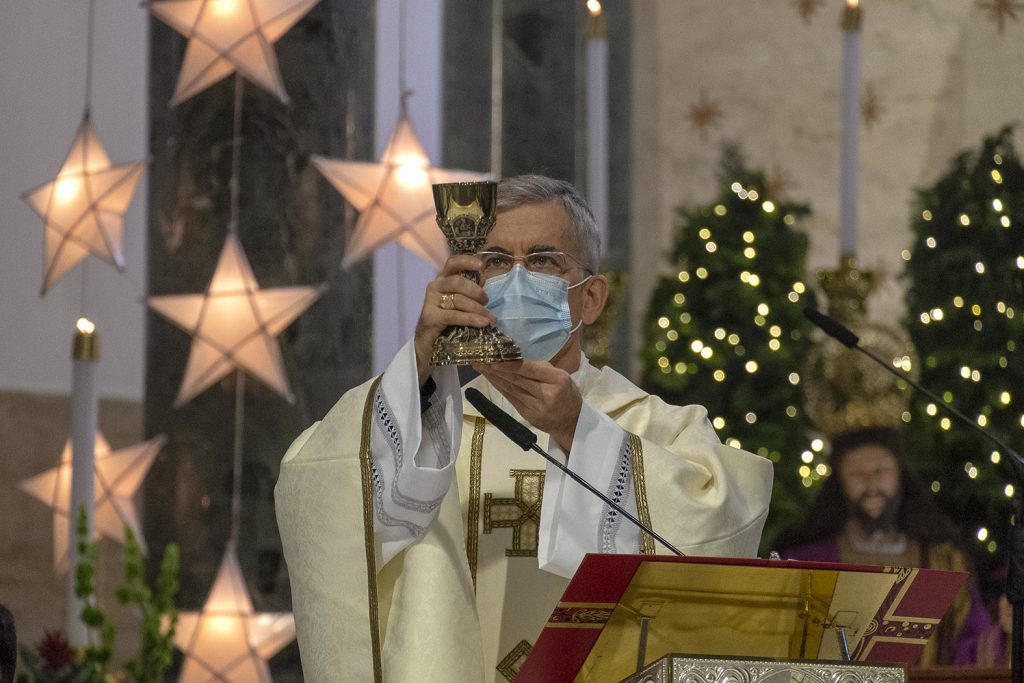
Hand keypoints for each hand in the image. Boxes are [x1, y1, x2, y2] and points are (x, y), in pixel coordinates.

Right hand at [414, 255, 496, 385]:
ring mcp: (430, 302)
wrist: (428, 345)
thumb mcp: (460, 304)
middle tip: (487, 301)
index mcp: (443, 280)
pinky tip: (482, 323)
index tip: (481, 265)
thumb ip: (470, 292)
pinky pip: (453, 315)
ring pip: (457, 299)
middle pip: (457, 281)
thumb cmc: (448, 322)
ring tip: (490, 319)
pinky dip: (470, 319)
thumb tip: (486, 280)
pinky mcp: (429, 318)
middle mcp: (434, 287)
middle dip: (476, 291)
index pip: (452, 263)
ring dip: (477, 309)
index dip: (466, 261)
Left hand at [473, 360, 582, 452]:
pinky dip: (500, 388)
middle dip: (496, 369)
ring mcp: (536, 407)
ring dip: (494, 378)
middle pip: (517, 380)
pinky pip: (511, 398)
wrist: (571, 421)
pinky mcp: (528, 415)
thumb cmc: (566, 394)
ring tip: (481, 367)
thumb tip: (515, 359)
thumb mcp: (561, 376)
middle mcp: (547, 394)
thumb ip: (540, 369)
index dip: (510, 365)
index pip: (530, 370)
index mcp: (557, 379)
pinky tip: (491, 380)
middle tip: (480, 359)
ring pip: (511, 389)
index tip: (494, 358)